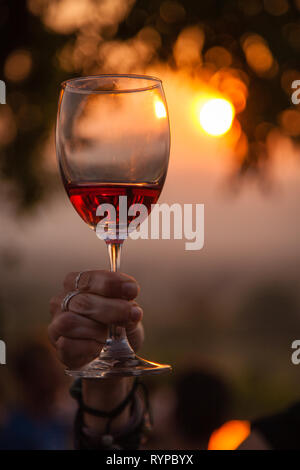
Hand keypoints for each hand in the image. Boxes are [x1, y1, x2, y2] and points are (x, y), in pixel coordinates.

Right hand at [48, 270, 143, 431]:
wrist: (112, 357)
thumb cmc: (117, 327)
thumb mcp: (128, 313)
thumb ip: (129, 308)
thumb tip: (132, 310)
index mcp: (76, 283)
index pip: (89, 278)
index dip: (111, 283)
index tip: (132, 290)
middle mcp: (61, 301)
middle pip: (82, 301)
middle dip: (112, 308)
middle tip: (132, 314)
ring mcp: (56, 325)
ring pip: (70, 322)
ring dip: (97, 329)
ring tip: (112, 336)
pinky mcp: (58, 348)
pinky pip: (68, 345)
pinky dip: (89, 346)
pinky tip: (100, 347)